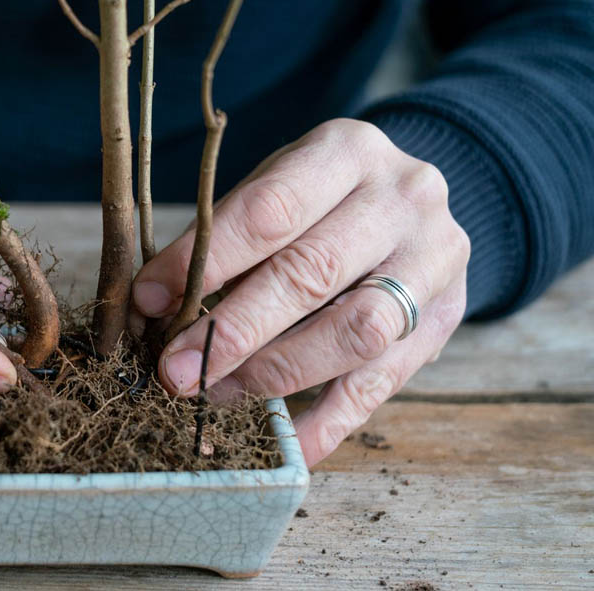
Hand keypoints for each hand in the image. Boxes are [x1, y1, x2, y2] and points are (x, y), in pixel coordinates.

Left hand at [132, 119, 469, 465]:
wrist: (416, 199)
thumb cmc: (322, 194)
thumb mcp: (278, 184)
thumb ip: (225, 234)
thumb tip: (154, 305)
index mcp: (347, 151)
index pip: (271, 209)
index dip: (205, 260)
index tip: (149, 301)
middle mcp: (402, 199)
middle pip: (312, 273)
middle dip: (234, 329)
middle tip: (177, 369)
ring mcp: (434, 261)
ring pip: (355, 332)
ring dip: (276, 372)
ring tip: (218, 392)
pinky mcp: (444, 320)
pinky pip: (384, 382)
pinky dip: (329, 420)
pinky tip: (286, 442)